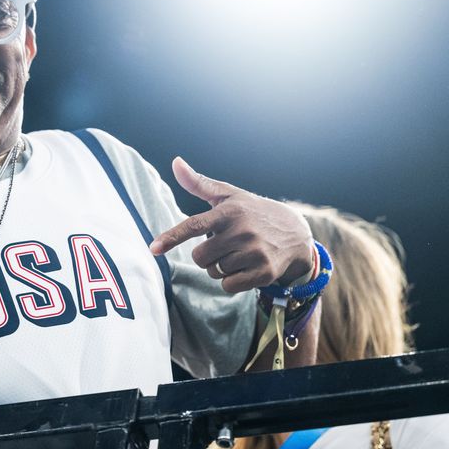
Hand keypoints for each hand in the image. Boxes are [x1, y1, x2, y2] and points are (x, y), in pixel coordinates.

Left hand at [150, 157, 313, 293]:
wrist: (296, 233)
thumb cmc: (252, 212)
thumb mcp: (229, 195)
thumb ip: (198, 183)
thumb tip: (175, 162)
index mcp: (229, 212)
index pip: (194, 226)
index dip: (172, 237)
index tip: (153, 248)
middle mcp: (242, 232)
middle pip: (200, 257)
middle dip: (206, 255)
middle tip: (223, 245)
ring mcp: (254, 253)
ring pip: (214, 272)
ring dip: (220, 267)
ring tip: (238, 253)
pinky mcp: (264, 273)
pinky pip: (228, 286)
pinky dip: (231, 280)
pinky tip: (245, 267)